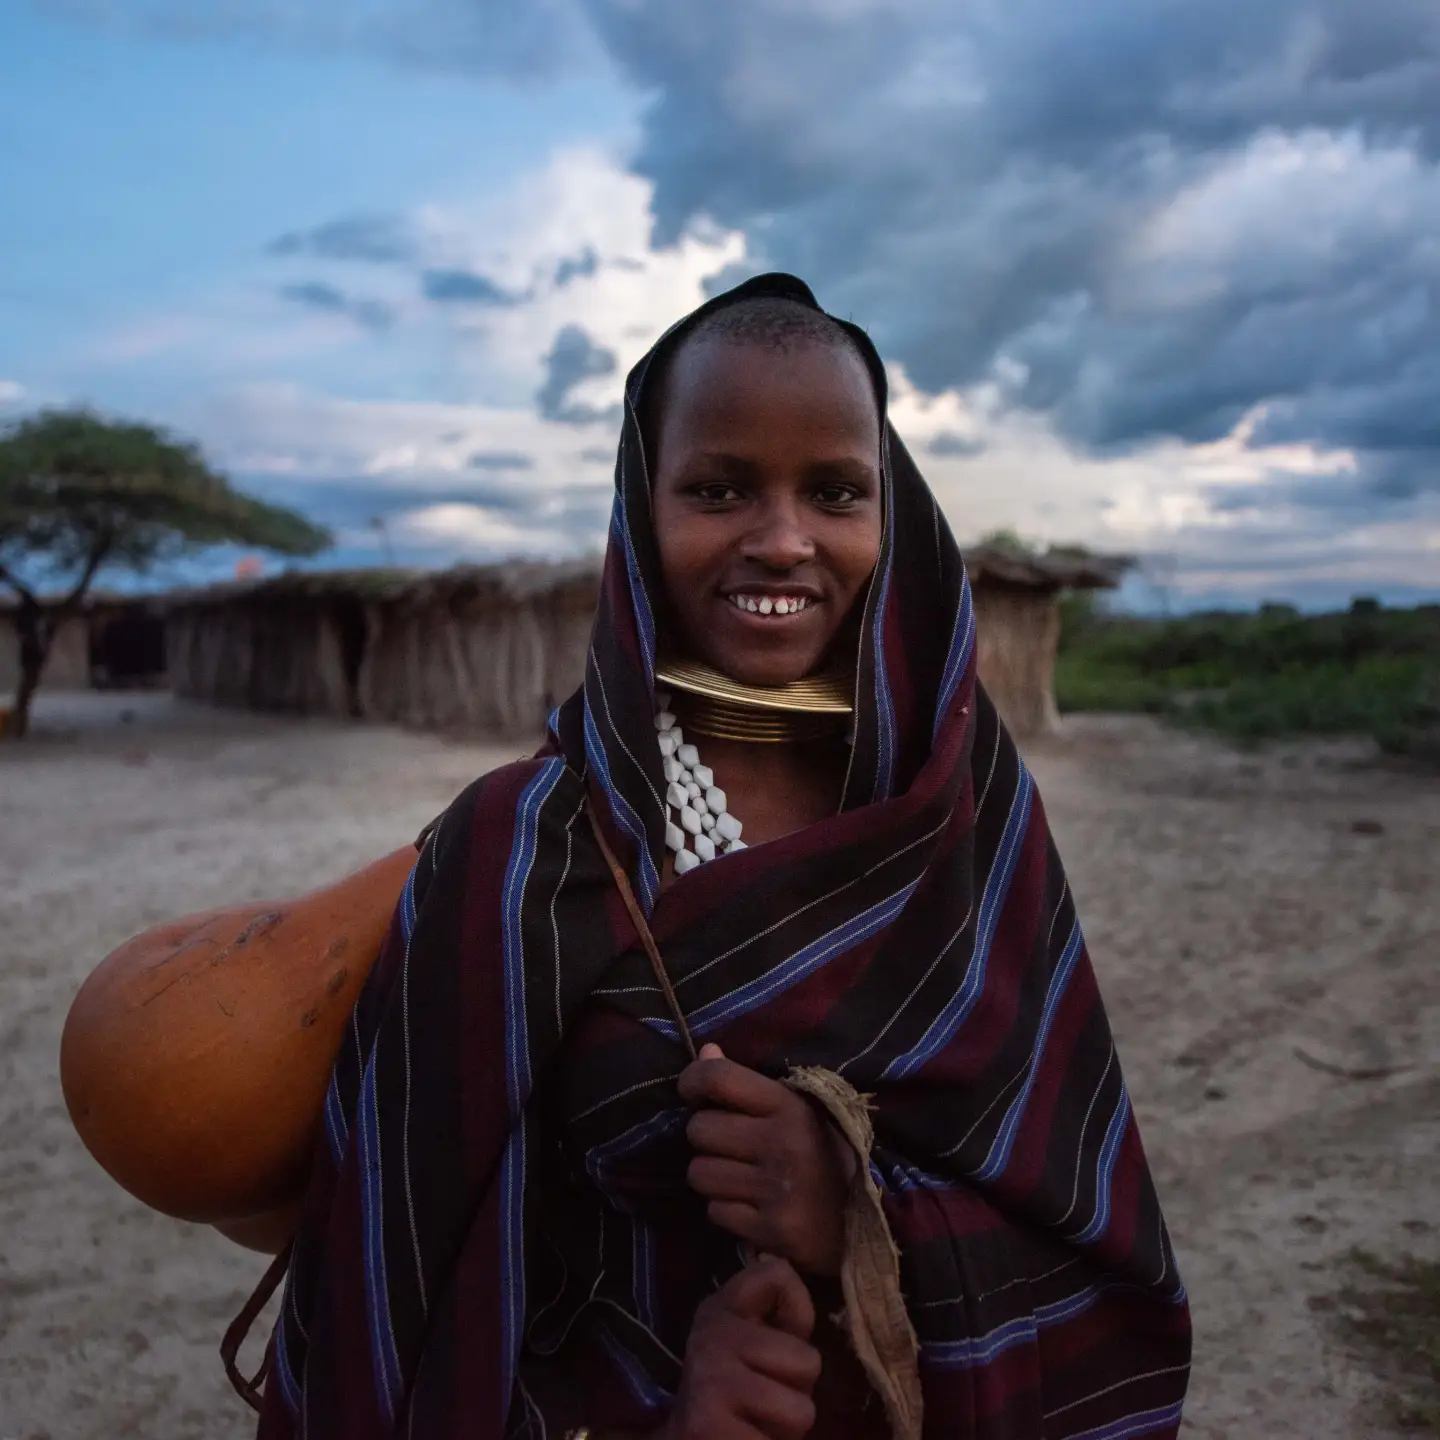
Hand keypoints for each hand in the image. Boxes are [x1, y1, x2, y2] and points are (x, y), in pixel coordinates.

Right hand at [661, 1256, 820, 1439]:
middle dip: (799, 1390)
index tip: (782, 1337)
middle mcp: (711, 1334)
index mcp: (722, 1306)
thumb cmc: (738, 1394)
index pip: (777, 1275)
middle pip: (808, 1361)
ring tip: (758, 1424)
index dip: (798, 1311)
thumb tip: (802, 1316)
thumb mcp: (759, 1346)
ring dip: (788, 1429)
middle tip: (767, 1400)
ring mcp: (708, 1380)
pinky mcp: (707, 1427)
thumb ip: (784, 1321)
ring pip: (801, 1411)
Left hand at [679, 1044, 853, 1276]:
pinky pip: (715, 1212)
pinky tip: (751, 1207)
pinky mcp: (770, 1230)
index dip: (693, 1081)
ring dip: (713, 1177)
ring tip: (740, 1178)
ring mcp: (775, 1190)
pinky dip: (726, 1210)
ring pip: (699, 1174)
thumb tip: (705, 1051)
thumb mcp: (795, 1109)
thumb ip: (747, 1083)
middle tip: (730, 1146)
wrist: (866, 1222)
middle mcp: (781, 1144)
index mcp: (790, 1106)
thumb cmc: (823, 1155)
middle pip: (698, 1129)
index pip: (718, 1078)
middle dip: (706, 1139)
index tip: (694, 1093)